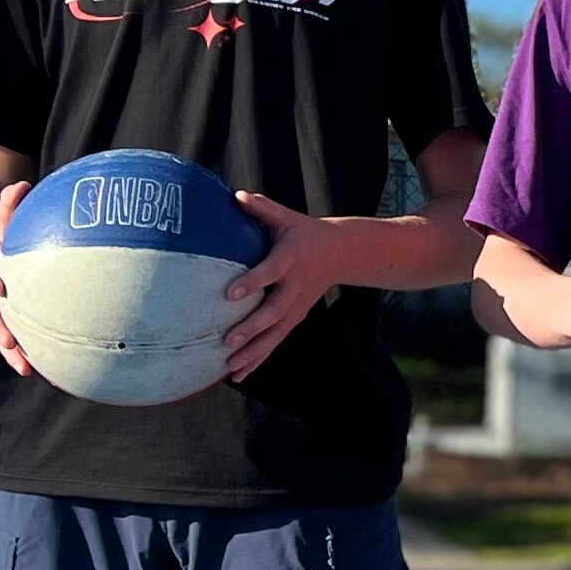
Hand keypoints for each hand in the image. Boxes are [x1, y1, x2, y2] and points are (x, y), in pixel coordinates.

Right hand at [0, 182, 34, 376]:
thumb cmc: (0, 224)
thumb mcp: (3, 212)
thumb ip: (10, 201)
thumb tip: (21, 184)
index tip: (0, 288)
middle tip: (9, 343)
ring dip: (11, 351)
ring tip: (28, 370)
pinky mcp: (6, 313)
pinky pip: (14, 335)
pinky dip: (25, 352)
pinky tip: (44, 371)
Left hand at [221, 193, 361, 379]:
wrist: (342, 254)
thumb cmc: (305, 232)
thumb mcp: (287, 217)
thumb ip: (262, 208)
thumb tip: (234, 196)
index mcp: (291, 259)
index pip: (270, 272)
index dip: (252, 283)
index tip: (230, 293)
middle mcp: (295, 287)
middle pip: (274, 312)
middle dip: (252, 329)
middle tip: (228, 340)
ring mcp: (297, 306)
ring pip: (275, 334)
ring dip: (254, 353)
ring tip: (231, 368)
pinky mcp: (295, 318)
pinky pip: (275, 341)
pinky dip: (258, 359)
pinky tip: (239, 374)